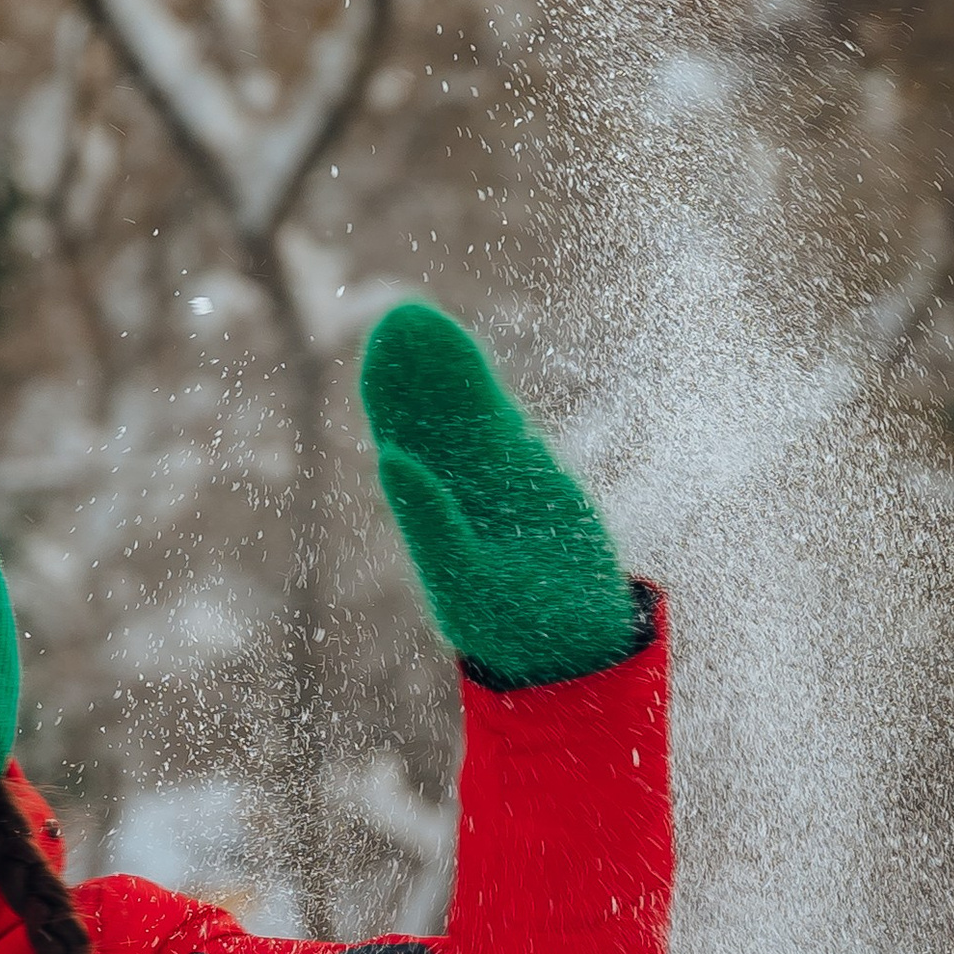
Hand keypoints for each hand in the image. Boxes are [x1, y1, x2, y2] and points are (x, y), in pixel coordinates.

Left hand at [358, 300, 638, 686]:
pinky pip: (496, 419)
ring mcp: (488, 476)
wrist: (575, 636)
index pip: (401, 446)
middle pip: (425, 419)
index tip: (378, 356)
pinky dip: (479, 387)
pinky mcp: (526, 471)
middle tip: (397, 317)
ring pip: (459, 411)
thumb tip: (388, 459)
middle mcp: (450, 491)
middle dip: (411, 372)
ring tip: (419, 317)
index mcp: (426, 516)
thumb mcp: (466, 581)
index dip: (388, 402)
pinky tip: (458, 351)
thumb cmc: (514, 623)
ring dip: (442, 367)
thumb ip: (431, 524)